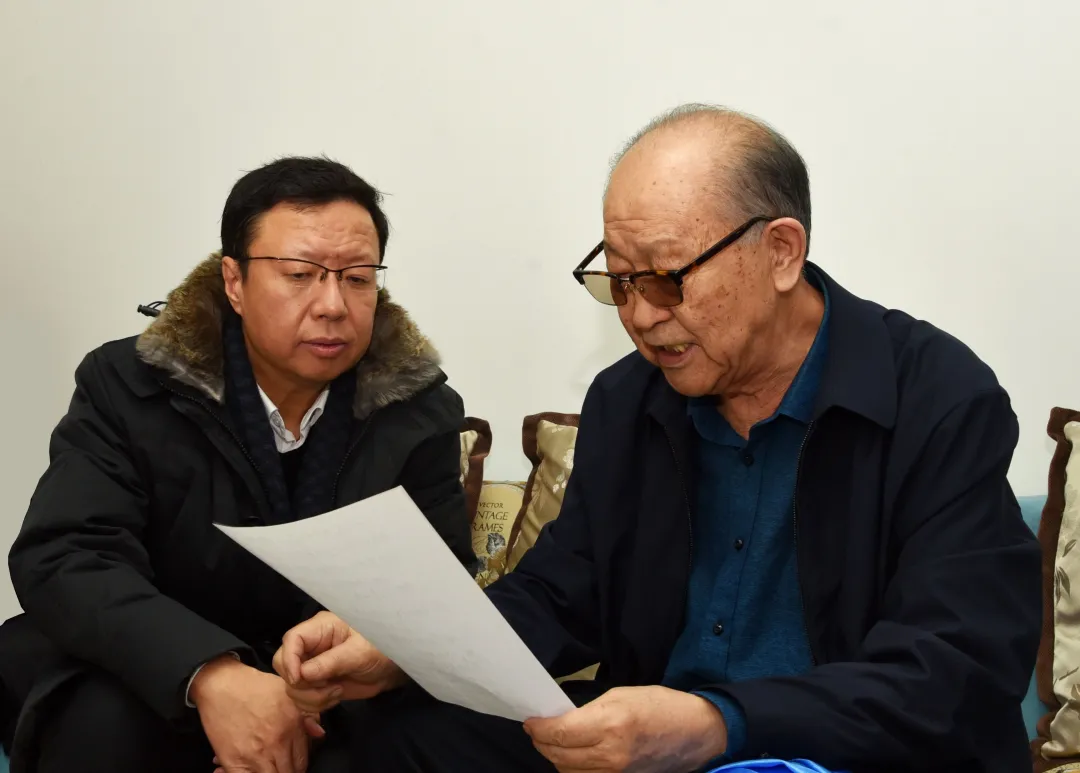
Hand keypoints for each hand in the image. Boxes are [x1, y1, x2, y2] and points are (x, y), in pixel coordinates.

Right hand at [190, 656, 323, 772]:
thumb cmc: (254, 687)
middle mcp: (278, 743)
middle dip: (287, 770)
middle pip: (290, 772)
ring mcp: (257, 755)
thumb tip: (319, 734)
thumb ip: (308, 714)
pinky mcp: (235, 761)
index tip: (291, 759)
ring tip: (265, 765)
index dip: (299, 762)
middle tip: (279, 763)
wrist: (221, 685)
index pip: (304, 759)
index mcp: (293, 726)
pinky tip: (249, 769)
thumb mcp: (287, 693)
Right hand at [273, 611, 406, 713]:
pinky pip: (302, 698)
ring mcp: (313, 666)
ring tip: (336, 692)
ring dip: (311, 697)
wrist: (394, 669)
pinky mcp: (317, 684)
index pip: (291, 640)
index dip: (289, 660)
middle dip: (301, 683)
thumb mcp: (359, 652)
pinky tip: (335, 698)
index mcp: (320, 629)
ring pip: (291, 686)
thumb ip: (331, 661)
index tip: (299, 678)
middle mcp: (312, 646)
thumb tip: (302, 674)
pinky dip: (315, 704)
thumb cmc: (381, 649)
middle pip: (283, 664)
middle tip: (327, 686)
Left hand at [524, 686, 726, 772]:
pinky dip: (571, 767)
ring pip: (567, 770)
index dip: (538, 727)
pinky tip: (571, 754)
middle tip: (537, 729)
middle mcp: (610, 754)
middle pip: (558, 754)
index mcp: (610, 724)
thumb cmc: (660, 705)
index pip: (559, 732)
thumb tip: (560, 719)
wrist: (694, 733)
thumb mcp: (621, 695)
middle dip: (541, 741)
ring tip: (552, 740)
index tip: (530, 720)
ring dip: (554, 755)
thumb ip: (588, 710)